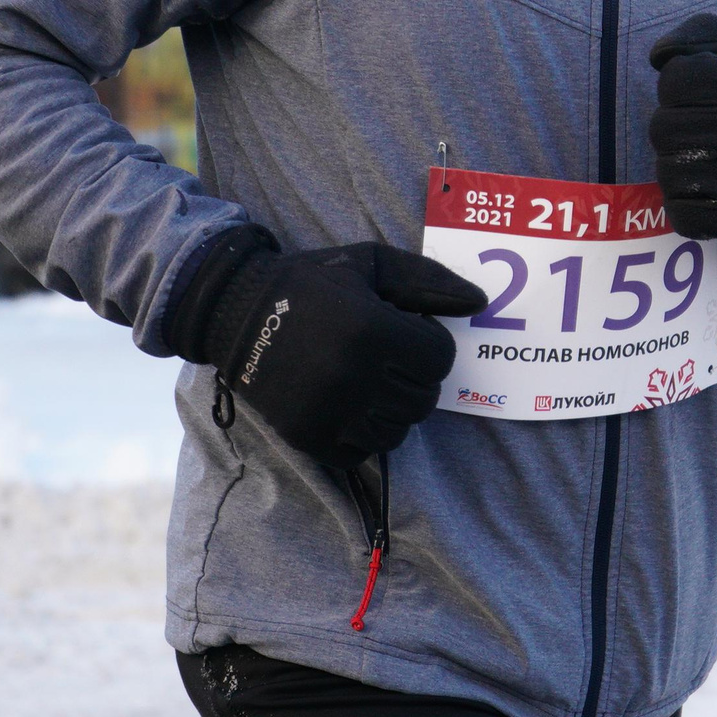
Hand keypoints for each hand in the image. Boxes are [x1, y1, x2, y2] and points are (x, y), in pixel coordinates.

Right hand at [174, 228, 485, 466]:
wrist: (236, 312)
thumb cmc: (313, 282)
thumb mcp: (372, 263)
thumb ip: (428, 281)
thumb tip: (480, 303)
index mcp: (372, 331)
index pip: (440, 359)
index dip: (430, 342)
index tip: (406, 330)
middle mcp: (353, 377)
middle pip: (424, 398)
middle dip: (416, 376)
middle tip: (390, 356)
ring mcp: (329, 412)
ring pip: (398, 431)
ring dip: (393, 407)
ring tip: (371, 379)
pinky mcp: (308, 437)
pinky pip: (362, 452)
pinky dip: (364, 432)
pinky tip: (349, 403)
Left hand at [647, 13, 716, 247]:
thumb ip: (704, 33)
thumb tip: (659, 55)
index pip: (673, 79)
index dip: (678, 90)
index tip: (702, 99)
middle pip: (662, 127)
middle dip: (673, 131)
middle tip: (700, 136)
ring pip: (667, 173)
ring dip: (677, 169)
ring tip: (706, 165)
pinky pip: (683, 216)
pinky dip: (686, 207)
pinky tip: (710, 195)